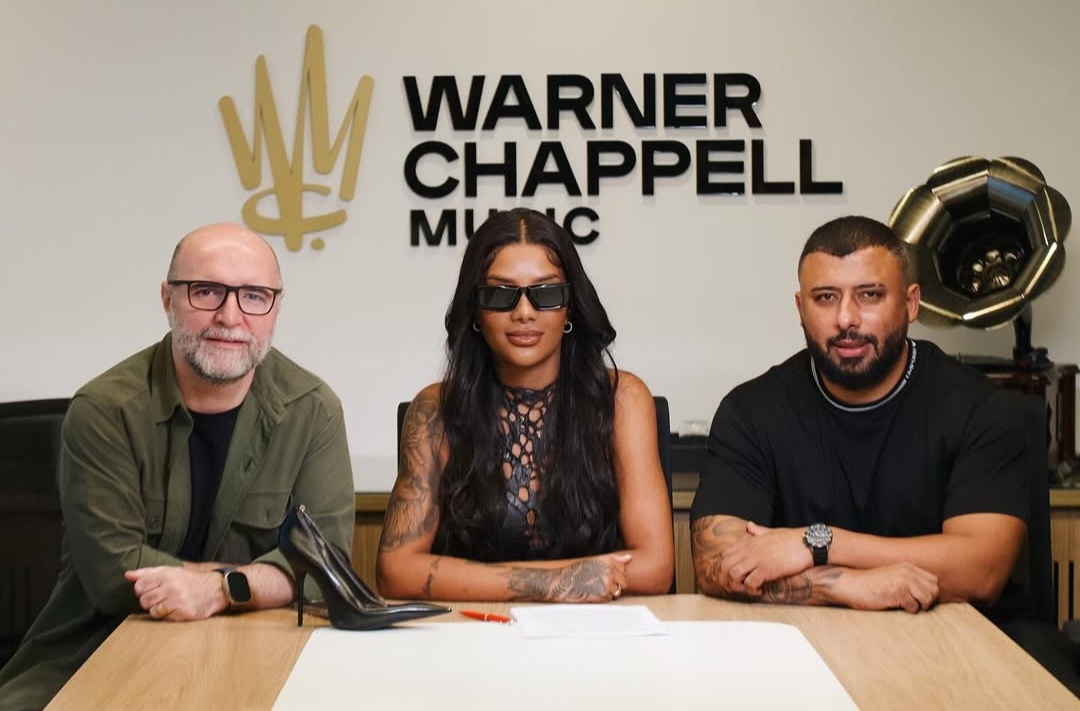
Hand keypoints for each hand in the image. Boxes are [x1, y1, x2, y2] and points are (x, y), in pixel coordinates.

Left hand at [124, 566, 227, 620]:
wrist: (213, 589)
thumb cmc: (188, 580)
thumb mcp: (169, 571)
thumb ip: (147, 573)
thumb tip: (127, 575)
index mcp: (166, 574)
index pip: (139, 585)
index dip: (142, 590)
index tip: (152, 589)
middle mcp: (171, 586)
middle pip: (144, 600)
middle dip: (150, 601)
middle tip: (162, 597)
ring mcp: (178, 600)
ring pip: (152, 611)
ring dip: (158, 610)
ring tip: (169, 604)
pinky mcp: (183, 612)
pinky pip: (164, 618)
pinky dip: (168, 616)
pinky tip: (176, 609)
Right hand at [511, 553, 629, 602]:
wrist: (561, 582)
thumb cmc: (576, 571)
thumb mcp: (595, 560)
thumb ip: (614, 560)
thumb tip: (629, 558)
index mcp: (608, 560)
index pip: (623, 570)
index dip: (615, 574)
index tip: (603, 575)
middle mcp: (610, 570)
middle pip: (623, 582)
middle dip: (614, 585)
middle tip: (598, 583)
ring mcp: (608, 583)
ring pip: (617, 591)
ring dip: (608, 592)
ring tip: (593, 587)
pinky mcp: (604, 594)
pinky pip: (609, 599)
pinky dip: (602, 598)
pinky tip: (591, 593)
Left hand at [719, 522, 811, 594]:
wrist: (808, 543)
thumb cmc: (791, 538)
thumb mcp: (770, 532)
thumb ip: (758, 530)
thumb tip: (749, 525)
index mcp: (749, 541)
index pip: (725, 554)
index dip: (723, 567)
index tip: (730, 576)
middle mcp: (750, 549)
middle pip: (725, 565)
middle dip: (726, 579)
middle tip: (735, 587)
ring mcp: (757, 559)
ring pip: (733, 574)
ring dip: (737, 585)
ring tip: (746, 590)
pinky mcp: (767, 569)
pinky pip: (750, 583)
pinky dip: (751, 590)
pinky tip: (758, 591)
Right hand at [831, 563, 938, 612]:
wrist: (851, 584)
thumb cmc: (870, 584)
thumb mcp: (892, 576)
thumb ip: (908, 580)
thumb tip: (928, 594)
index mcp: (908, 567)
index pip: (934, 580)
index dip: (930, 592)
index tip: (921, 599)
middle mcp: (908, 572)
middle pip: (934, 590)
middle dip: (928, 601)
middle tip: (916, 605)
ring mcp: (903, 581)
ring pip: (928, 599)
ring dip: (919, 606)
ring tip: (906, 606)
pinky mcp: (898, 592)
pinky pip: (914, 606)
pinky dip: (907, 610)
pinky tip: (895, 606)